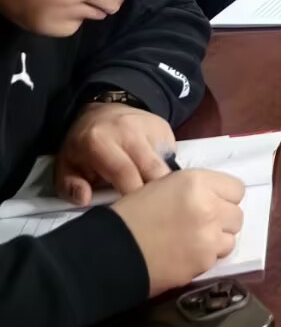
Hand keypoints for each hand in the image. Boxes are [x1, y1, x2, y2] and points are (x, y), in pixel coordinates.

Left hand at [56, 103, 175, 203]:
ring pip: (166, 165)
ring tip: (154, 197)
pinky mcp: (165, 128)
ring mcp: (151, 127)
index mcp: (99, 141)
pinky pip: (170, 157)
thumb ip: (70, 186)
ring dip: (163, 184)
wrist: (102, 111)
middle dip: (156, 194)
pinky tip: (153, 175)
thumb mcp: (65, 165)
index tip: (135, 215)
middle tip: (151, 211)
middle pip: (153, 169)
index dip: (132, 196)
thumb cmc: (83, 145)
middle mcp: (129, 130)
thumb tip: (85, 198)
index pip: (124, 173)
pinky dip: (164, 171)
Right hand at [109, 171, 244, 296]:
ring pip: (231, 237)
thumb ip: (194, 189)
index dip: (223, 197)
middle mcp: (209, 206)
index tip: (211, 204)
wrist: (109, 253)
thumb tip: (212, 196)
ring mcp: (209, 236)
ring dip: (217, 239)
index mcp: (197, 182)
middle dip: (222, 219)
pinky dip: (205, 257)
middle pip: (236, 214)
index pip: (236, 189)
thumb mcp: (162, 187)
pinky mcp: (204, 262)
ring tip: (192, 242)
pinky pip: (217, 257)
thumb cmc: (130, 217)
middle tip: (199, 225)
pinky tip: (184, 256)